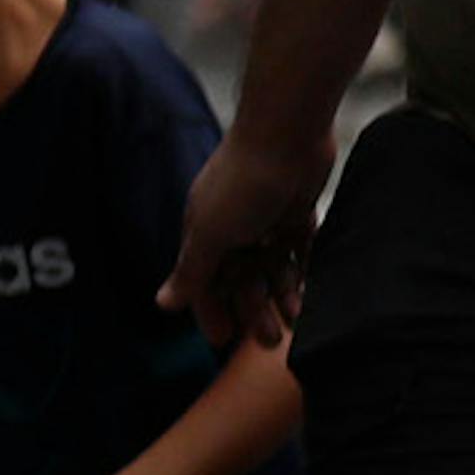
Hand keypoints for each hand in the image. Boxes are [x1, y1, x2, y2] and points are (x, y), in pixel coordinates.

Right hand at [166, 123, 325, 353]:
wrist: (286, 133)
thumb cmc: (242, 182)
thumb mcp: (210, 234)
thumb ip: (191, 272)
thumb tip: (162, 304)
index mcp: (204, 234)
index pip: (204, 283)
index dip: (212, 312)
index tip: (224, 340)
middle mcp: (232, 229)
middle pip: (240, 279)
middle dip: (253, 311)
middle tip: (270, 341)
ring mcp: (264, 219)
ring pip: (271, 267)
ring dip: (281, 294)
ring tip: (297, 319)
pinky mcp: (295, 209)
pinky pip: (298, 248)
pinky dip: (303, 268)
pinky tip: (311, 289)